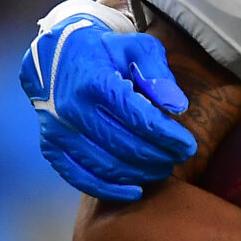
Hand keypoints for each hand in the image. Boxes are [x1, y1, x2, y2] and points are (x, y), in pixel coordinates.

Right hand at [22, 0, 197, 200]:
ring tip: (163, 168)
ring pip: (108, 166)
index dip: (169, 138)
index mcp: (95, 82)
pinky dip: (110, 190)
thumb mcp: (137, 48)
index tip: (189, 146)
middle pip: (127, 147)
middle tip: (180, 157)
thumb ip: (158, 74)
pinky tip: (136, 192)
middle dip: (160, 156)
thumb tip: (178, 107)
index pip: (141, 120)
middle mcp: (73, 109)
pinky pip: (82, 178)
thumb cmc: (106, 52)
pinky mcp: (51, 147)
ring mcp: (59, 131)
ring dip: (142, 173)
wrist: (56, 55)